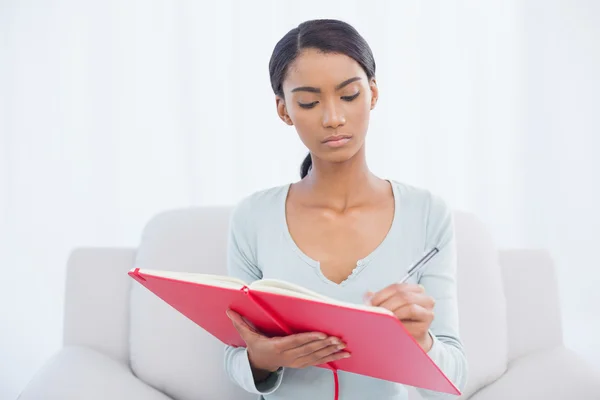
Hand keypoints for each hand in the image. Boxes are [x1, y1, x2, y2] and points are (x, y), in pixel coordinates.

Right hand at [226, 309, 350, 375]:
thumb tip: (228, 310)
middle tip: (338, 338)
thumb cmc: (257, 346)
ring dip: (331, 351)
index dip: (310, 338)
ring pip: (316, 356)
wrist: (260, 364)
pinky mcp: (303, 363)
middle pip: (309, 349)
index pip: (296, 341)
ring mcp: (297, 361)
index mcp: (278, 346)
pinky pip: (319, 361)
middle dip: (325, 344)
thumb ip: (240, 323)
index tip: (322, 334)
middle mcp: (289, 355)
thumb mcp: (247, 336)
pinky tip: (344, 354)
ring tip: (344, 346)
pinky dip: (333, 357)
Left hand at [366, 283, 434, 350]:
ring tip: (381, 319)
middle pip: (403, 296)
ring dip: (392, 314)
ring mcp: (427, 313)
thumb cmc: (400, 319)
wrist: (411, 338)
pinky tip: (390, 328)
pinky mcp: (425, 327)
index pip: (396, 287)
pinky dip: (398, 326)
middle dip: (386, 304)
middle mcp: (425, 299)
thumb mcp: (390, 305)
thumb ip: (378, 298)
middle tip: (374, 312)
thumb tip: (368, 295)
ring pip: (409, 308)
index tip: (369, 303)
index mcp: (416, 289)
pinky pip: (411, 325)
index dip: (381, 294)